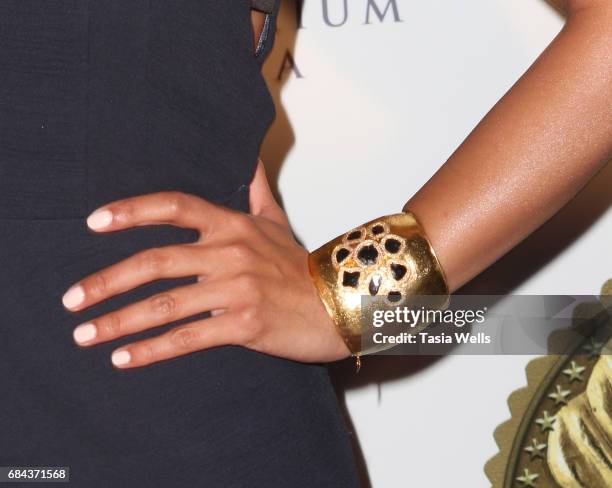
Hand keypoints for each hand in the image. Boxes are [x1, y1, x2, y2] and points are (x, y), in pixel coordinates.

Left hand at [62, 161, 349, 367]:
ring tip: (84, 334)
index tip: (94, 222)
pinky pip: (188, 337)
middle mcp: (231, 252)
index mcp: (234, 225)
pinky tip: (123, 358)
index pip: (175, 207)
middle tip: (72, 298)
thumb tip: (250, 160)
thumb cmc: (304, 266)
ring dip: (119, 320)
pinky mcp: (244, 325)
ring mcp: (237, 289)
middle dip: (107, 281)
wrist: (341, 303)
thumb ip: (257, 191)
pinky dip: (152, 350)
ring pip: (165, 304)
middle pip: (155, 261)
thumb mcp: (278, 222)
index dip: (131, 211)